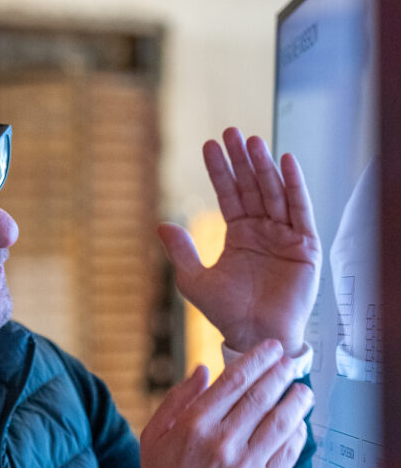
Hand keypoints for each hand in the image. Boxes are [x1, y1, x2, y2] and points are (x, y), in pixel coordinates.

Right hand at [133, 340, 312, 467]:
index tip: (271, 349)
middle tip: (291, 362)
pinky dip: (297, 433)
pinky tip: (297, 424)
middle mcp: (221, 445)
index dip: (257, 360)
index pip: (233, 382)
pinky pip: (288, 454)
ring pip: (282, 422)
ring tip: (302, 390)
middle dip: (281, 373)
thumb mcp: (153, 438)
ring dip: (297, 400)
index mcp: (193, 427)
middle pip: (262, 397)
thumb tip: (203, 370)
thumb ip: (176, 400)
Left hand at [157, 128, 321, 355]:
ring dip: (264, 167)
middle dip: (242, 160)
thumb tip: (162, 224)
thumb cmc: (227, 314)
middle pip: (252, 187)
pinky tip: (286, 161)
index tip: (209, 145)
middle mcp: (263, 231)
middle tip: (231, 132)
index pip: (228, 195)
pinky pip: (300, 210)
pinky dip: (295, 186)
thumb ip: (181, 252)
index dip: (220, 171)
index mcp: (239, 235)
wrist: (255, 336)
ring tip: (253, 142)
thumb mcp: (195, 281)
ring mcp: (285, 236)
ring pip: (274, 193)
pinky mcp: (305, 246)